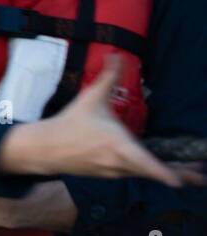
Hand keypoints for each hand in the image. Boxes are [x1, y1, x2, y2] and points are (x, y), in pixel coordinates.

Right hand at [0, 56, 181, 185]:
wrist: (45, 147)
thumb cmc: (70, 122)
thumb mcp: (90, 97)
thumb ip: (108, 76)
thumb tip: (117, 54)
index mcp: (117, 144)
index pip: (144, 163)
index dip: (163, 173)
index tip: (179, 181)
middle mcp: (118, 162)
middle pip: (154, 172)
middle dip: (181, 175)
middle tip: (202, 177)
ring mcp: (114, 171)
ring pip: (145, 174)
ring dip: (170, 175)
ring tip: (191, 176)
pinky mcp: (109, 175)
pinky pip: (133, 174)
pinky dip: (149, 173)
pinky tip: (163, 172)